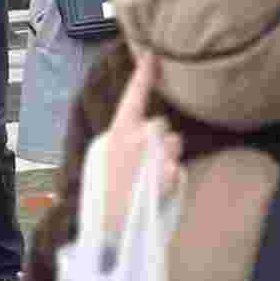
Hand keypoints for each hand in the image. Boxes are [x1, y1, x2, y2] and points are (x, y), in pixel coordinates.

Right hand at [101, 52, 182, 238]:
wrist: (108, 227)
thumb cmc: (101, 192)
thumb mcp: (101, 156)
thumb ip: (121, 137)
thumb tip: (139, 128)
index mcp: (118, 131)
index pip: (134, 95)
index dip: (144, 73)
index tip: (154, 53)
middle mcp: (139, 137)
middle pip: (161, 124)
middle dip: (157, 138)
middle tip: (142, 162)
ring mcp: (157, 155)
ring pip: (175, 144)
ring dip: (166, 156)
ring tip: (146, 179)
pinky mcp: (171, 174)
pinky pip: (178, 167)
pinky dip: (171, 178)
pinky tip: (154, 190)